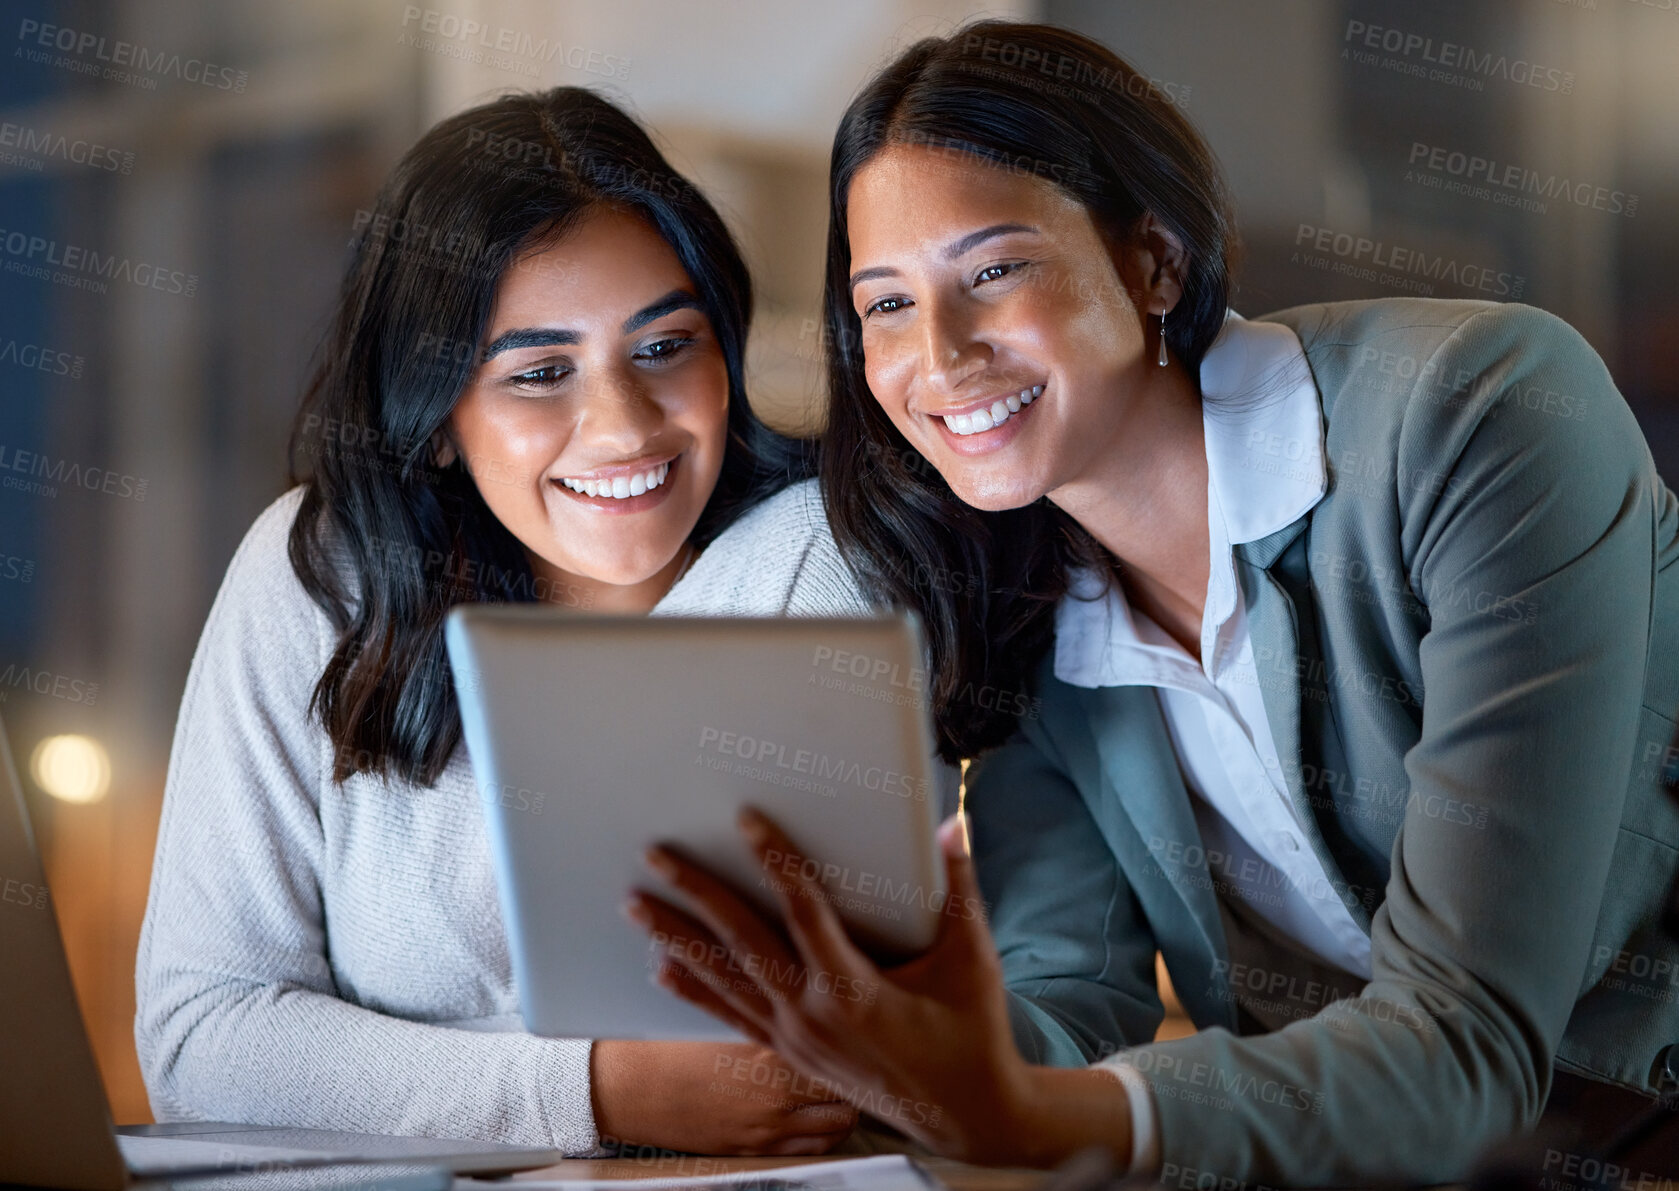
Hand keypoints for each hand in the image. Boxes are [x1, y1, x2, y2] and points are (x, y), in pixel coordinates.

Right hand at [590, 1039, 857, 1155]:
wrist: (635, 1090)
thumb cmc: (674, 1051)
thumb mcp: (728, 1022)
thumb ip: (773, 1016)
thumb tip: (808, 1000)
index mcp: (768, 1049)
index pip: (837, 1045)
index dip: (858, 1037)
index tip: (867, 1027)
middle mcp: (776, 1092)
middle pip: (849, 1086)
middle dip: (861, 1073)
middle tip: (867, 1058)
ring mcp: (768, 1126)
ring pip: (840, 1122)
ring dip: (848, 1104)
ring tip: (851, 1087)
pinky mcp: (757, 1149)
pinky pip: (814, 1148)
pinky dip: (827, 1133)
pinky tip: (826, 1117)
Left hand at [625, 810, 1132, 1166]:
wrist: (964, 1114)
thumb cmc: (971, 1033)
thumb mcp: (972, 960)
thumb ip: (960, 889)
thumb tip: (952, 825)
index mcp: (855, 990)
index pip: (803, 910)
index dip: (774, 860)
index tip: (746, 820)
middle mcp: (812, 1015)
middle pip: (741, 942)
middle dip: (696, 894)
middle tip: (657, 854)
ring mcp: (795, 1038)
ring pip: (725, 979)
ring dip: (677, 939)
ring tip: (637, 904)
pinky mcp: (790, 1053)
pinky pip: (732, 1016)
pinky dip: (696, 991)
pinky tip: (662, 970)